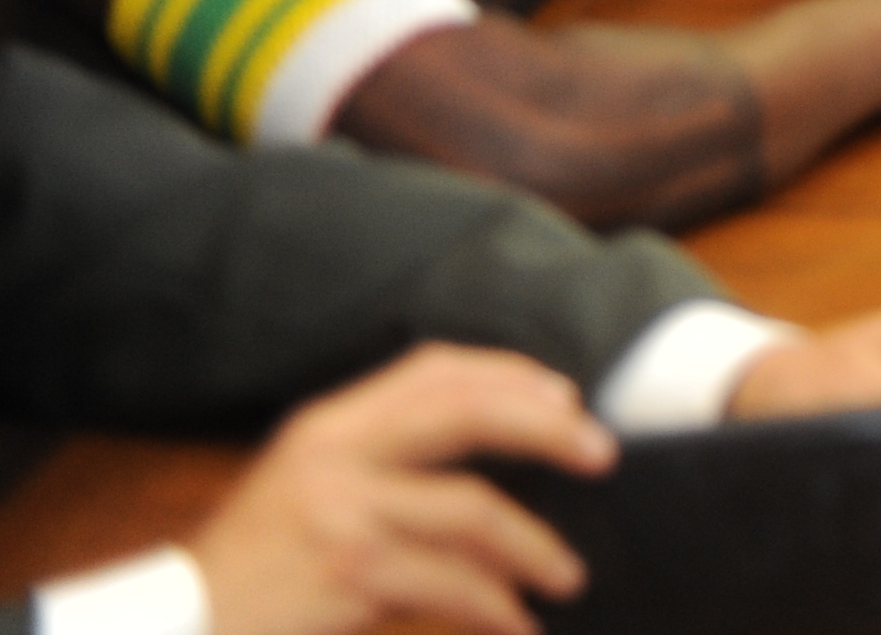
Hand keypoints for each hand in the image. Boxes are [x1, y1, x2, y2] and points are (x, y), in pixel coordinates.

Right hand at [191, 344, 603, 634]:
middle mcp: (333, 451)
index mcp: (329, 423)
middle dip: (547, 429)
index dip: (511, 375)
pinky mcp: (346, 570)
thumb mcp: (311, 487)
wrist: (181, 623)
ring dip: (534, 546)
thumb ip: (385, 457)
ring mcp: (339, 510)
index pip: (435, 368)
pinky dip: (495, 604)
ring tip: (568, 575)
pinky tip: (519, 623)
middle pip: (466, 411)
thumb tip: (506, 446)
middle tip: (602, 455)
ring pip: (472, 509)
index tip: (568, 398)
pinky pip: (450, 582)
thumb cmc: (258, 567)